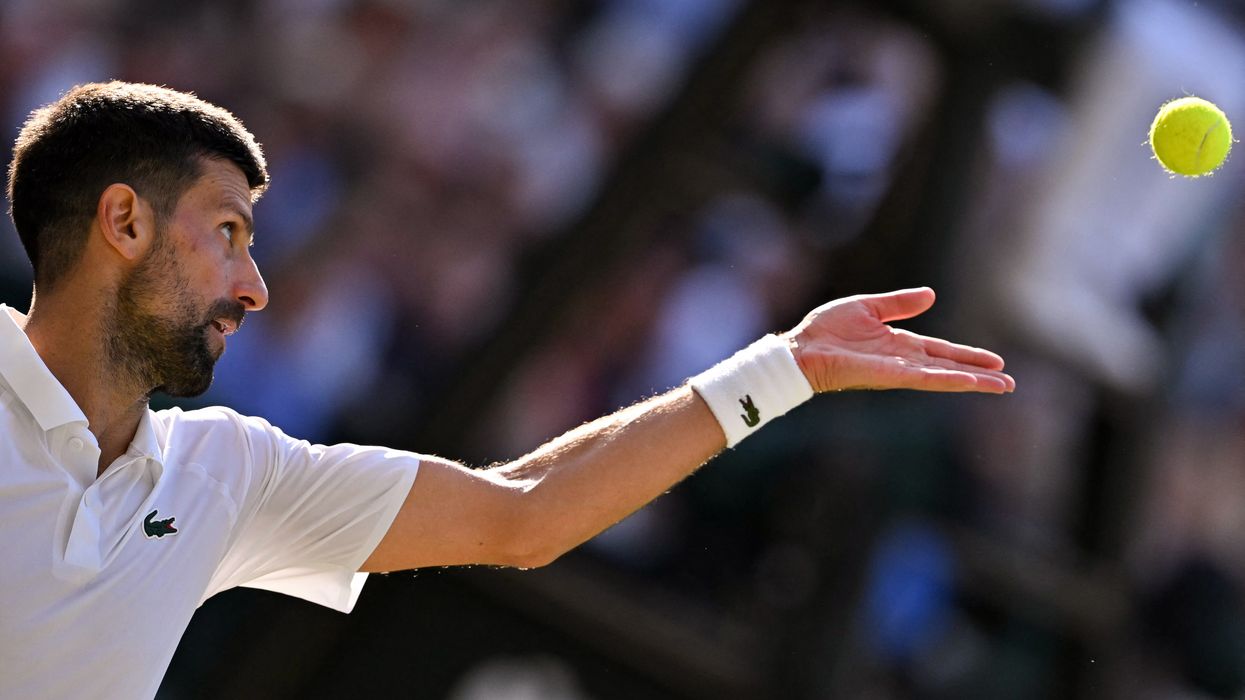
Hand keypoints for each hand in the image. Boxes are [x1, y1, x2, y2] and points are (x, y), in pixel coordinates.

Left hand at [786, 287, 1014, 393]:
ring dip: (972, 381)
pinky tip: (968, 382)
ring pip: (943, 376)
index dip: (968, 356)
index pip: (942, 351)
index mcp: (900, 344)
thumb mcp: (868, 307)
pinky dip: (947, 380)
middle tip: (1009, 383)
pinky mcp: (888, 375)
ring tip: (1001, 387)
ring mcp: (898, 370)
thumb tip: (931, 294)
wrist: (802, 347)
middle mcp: (904, 360)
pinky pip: (923, 378)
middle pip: (950, 367)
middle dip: (980, 375)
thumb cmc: (827, 330)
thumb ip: (899, 303)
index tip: (995, 362)